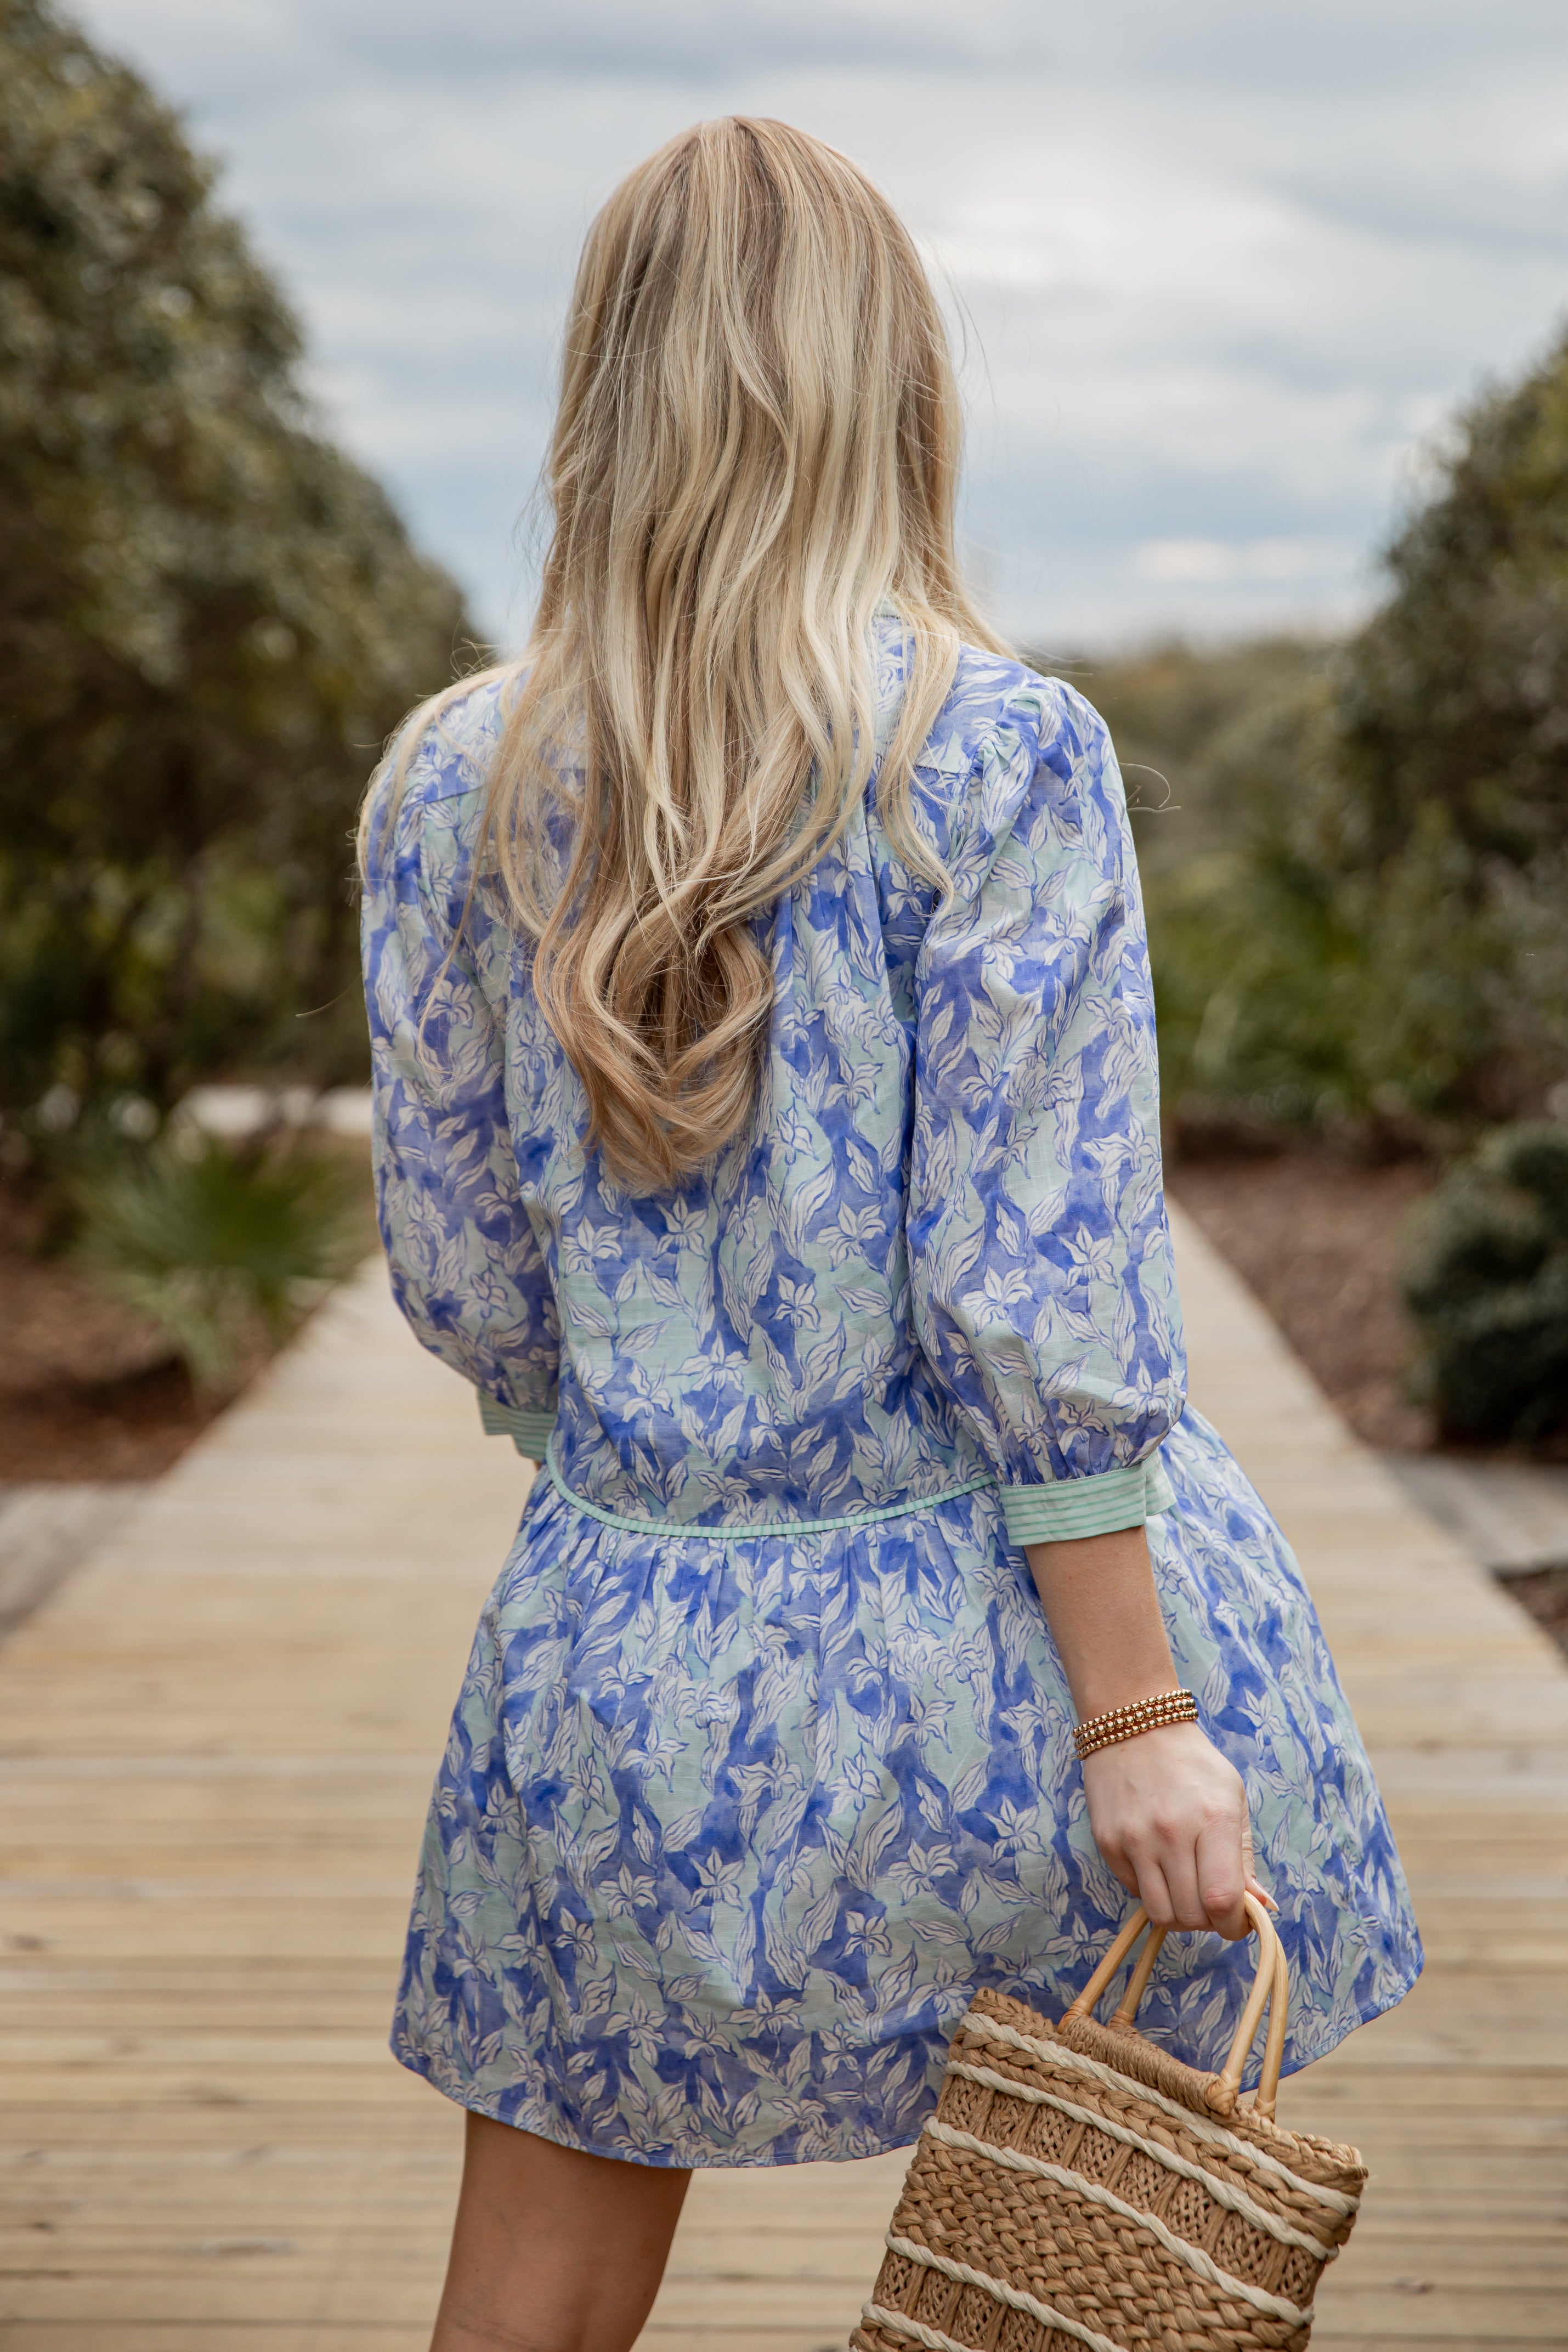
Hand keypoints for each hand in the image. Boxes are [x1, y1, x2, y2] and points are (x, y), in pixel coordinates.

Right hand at [1081, 1721, 1270, 1940]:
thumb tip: (1261, 1908)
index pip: (1223, 1900)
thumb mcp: (1233, 1798)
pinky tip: (1158, 1864)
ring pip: (1160, 1913)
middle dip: (1209, 1921)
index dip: (1235, 1925)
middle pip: (1192, 1915)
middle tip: (1212, 1901)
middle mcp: (1171, 1832)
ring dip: (1179, 1913)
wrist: (1133, 1725)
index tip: (1239, 1922)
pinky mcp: (1107, 1842)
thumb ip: (1244, 1858)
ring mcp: (1134, 1838)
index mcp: (1213, 1819)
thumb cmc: (1193, 1763)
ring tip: (1186, 1890)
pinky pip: (1135, 1891)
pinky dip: (1152, 1890)